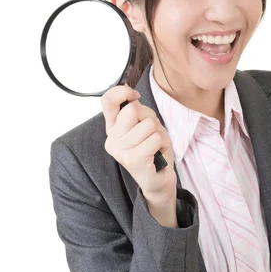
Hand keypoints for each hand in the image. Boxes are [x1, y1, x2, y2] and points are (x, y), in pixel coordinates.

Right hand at [101, 83, 176, 205]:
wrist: (158, 179)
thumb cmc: (152, 150)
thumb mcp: (145, 124)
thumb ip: (137, 111)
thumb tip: (133, 98)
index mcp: (112, 128)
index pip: (107, 101)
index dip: (122, 92)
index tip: (135, 96)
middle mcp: (111, 139)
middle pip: (133, 109)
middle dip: (149, 118)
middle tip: (151, 133)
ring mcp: (120, 150)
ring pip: (148, 124)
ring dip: (158, 133)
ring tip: (155, 145)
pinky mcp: (132, 159)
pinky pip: (155, 138)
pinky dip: (162, 143)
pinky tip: (157, 153)